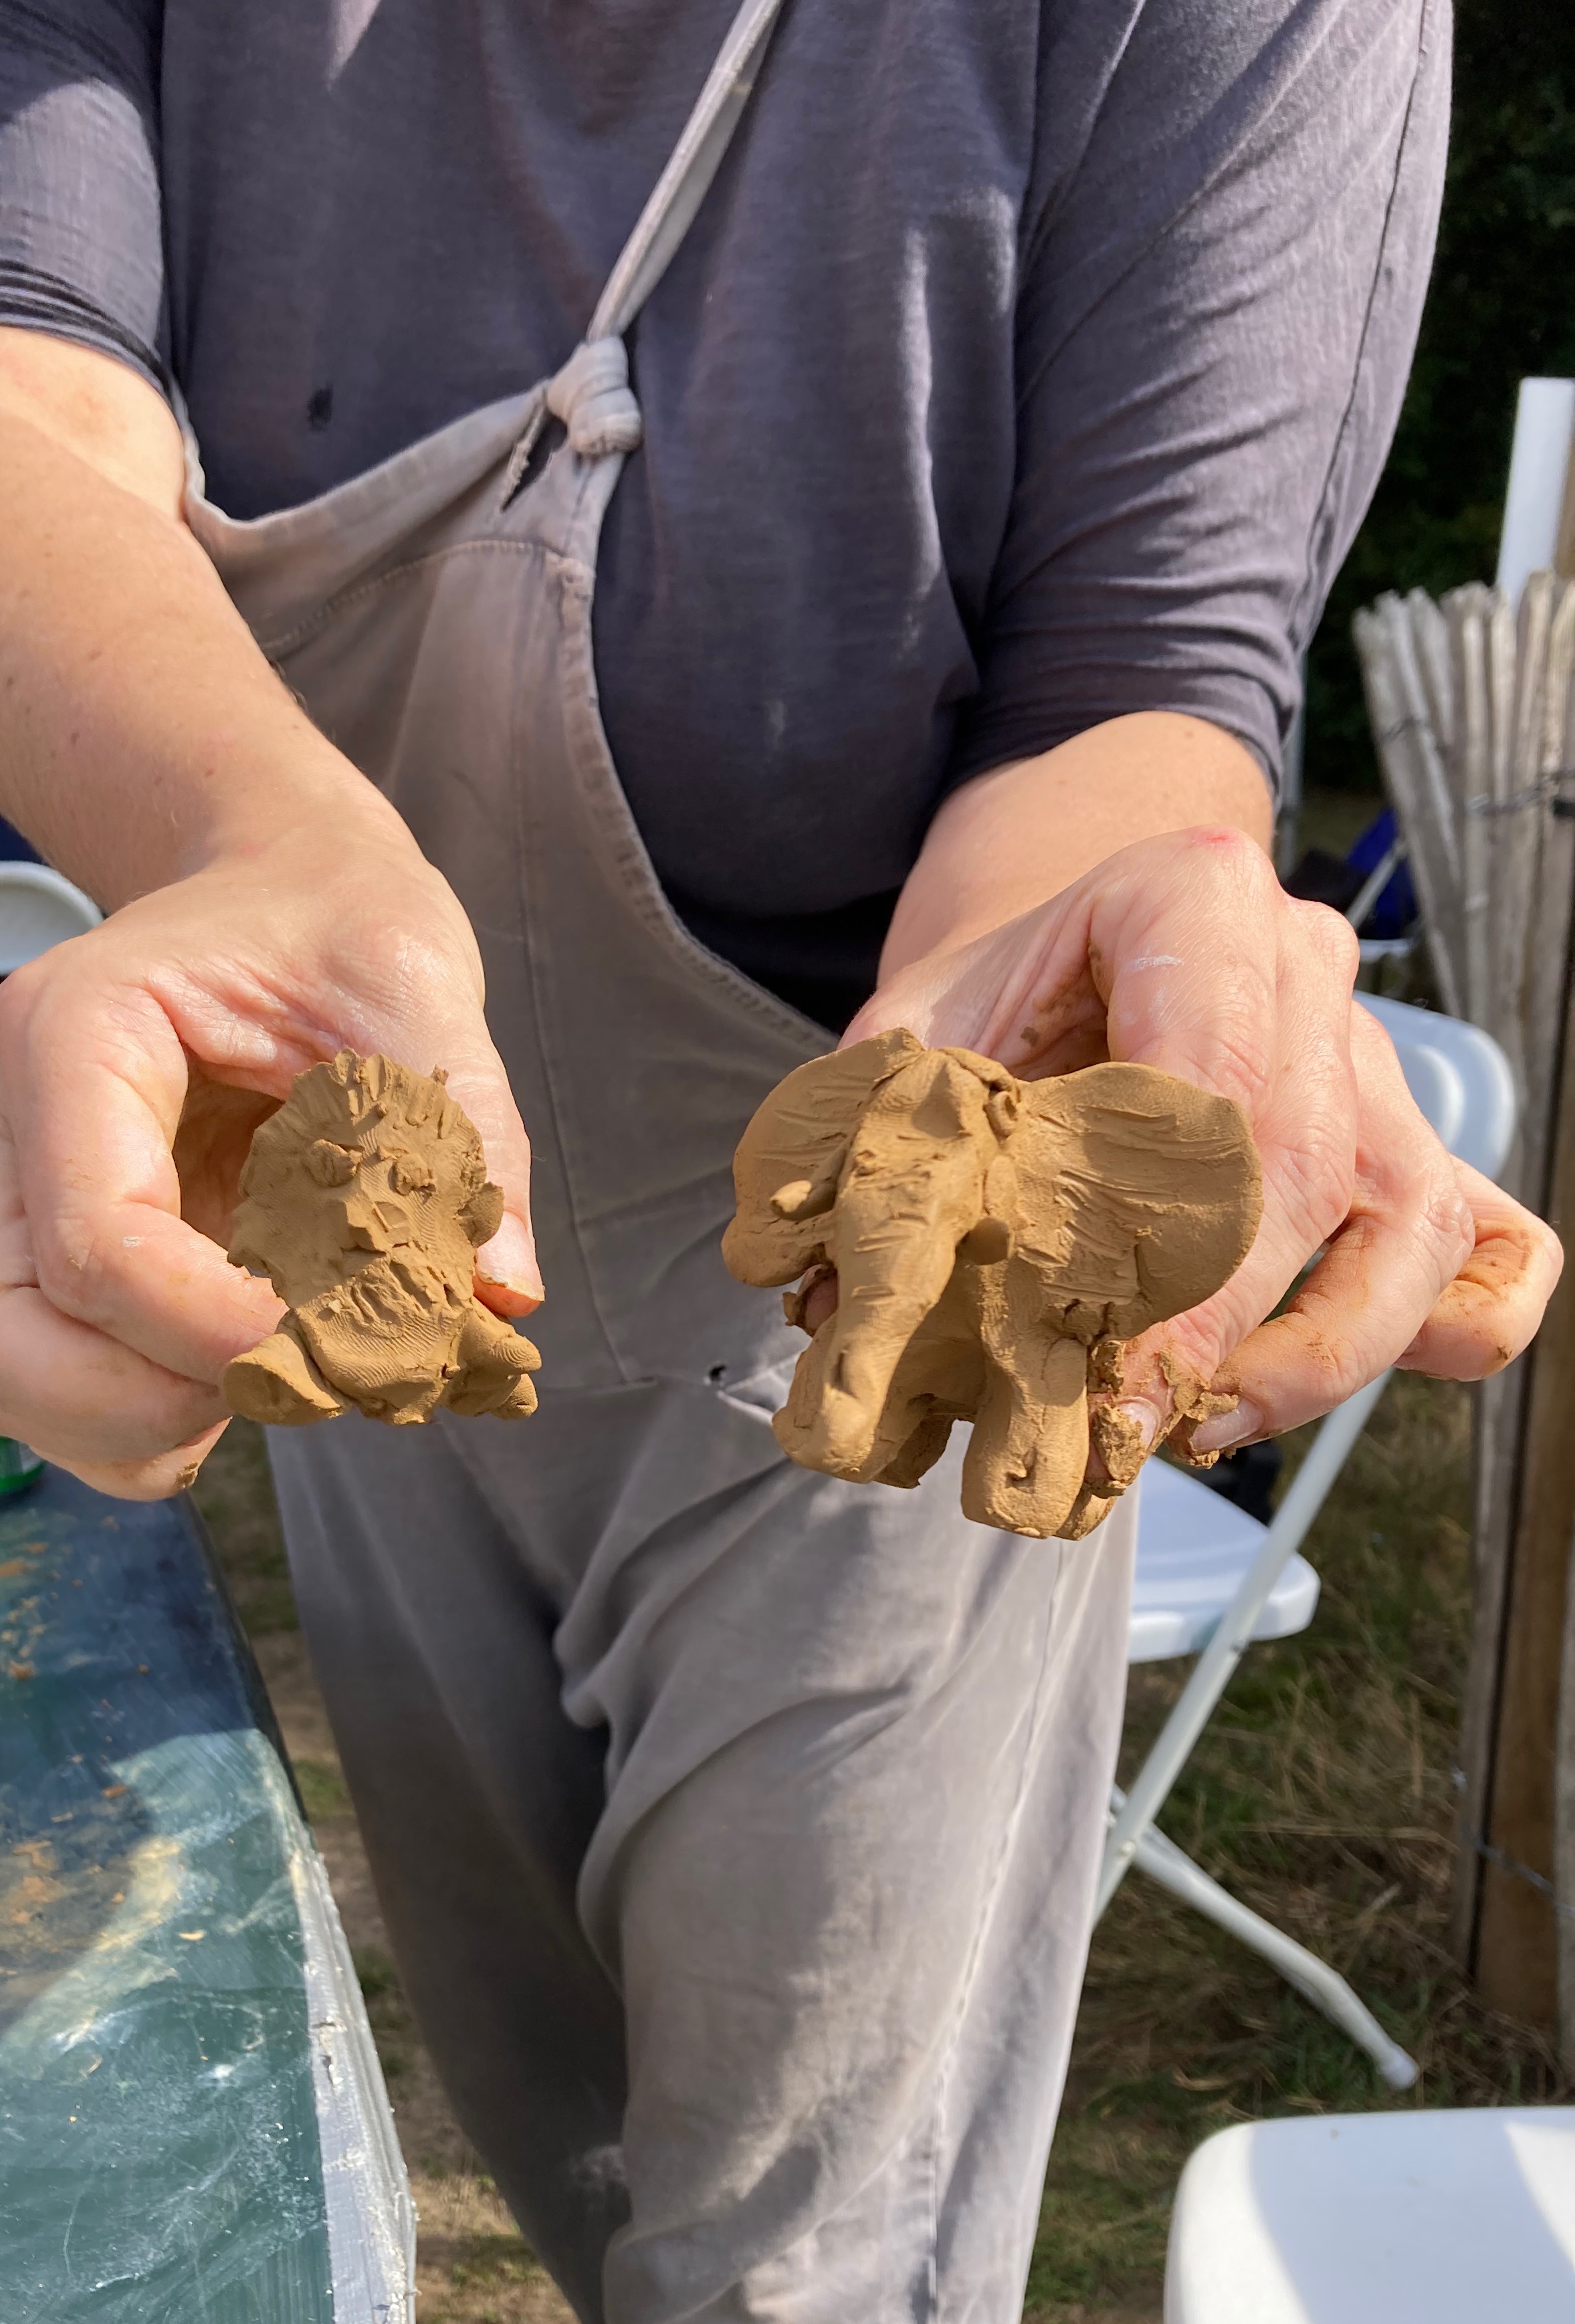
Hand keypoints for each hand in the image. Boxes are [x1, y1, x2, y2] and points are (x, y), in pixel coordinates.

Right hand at [0, 786, 540, 1498]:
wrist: (284, 894)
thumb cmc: (333, 924)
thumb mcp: (417, 987)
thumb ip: (465, 1134)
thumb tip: (504, 1291)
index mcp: (75, 1033)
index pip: (92, 1243)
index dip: (214, 1329)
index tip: (344, 1344)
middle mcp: (13, 1127)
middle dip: (145, 1401)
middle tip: (293, 1368)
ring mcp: (12, 1202)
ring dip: (140, 1424)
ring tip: (279, 1368)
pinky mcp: (43, 1262)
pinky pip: (47, 1397)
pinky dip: (143, 1427)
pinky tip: (245, 1372)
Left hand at [849, 827, 1560, 1480]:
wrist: (1063, 956)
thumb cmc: (990, 1007)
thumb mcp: (907, 1037)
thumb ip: (879, 1144)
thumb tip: (834, 1311)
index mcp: (1195, 897)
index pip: (1206, 1076)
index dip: (1152, 1228)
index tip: (1087, 1344)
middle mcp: (1312, 973)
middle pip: (1301, 1170)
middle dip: (1210, 1319)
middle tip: (1113, 1421)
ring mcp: (1377, 1069)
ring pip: (1407, 1228)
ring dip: (1314, 1354)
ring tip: (1197, 1425)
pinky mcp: (1409, 1156)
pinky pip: (1488, 1250)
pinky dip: (1444, 1330)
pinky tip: (1329, 1384)